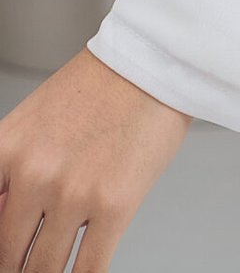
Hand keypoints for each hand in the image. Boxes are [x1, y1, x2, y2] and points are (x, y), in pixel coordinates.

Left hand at [0, 48, 190, 271]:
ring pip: (44, 268)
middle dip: (17, 265)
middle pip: (9, 253)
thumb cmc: (100, 85)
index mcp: (7, 149)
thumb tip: (6, 219)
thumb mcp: (36, 121)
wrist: (153, 59)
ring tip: (52, 269)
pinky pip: (88, 270)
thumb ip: (12, 172)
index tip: (5, 255)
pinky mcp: (114, 206)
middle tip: (25, 265)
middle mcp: (33, 173)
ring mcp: (73, 193)